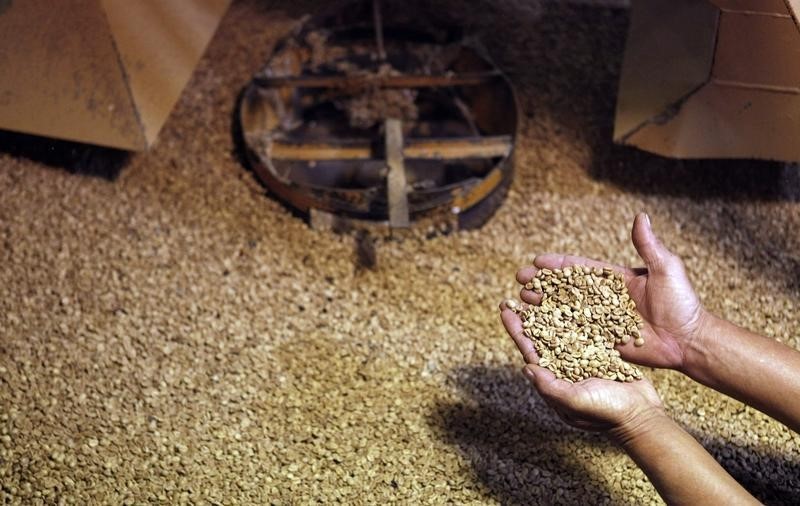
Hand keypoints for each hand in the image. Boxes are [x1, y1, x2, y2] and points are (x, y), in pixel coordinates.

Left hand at [501, 307, 663, 435]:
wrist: (641, 415)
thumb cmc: (606, 413)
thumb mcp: (574, 401)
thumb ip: (550, 387)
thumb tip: (526, 368)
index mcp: (553, 379)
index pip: (530, 350)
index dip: (517, 329)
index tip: (505, 308)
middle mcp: (565, 368)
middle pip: (542, 336)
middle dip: (529, 316)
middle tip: (518, 293)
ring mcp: (583, 360)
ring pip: (563, 331)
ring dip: (551, 312)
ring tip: (542, 292)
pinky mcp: (601, 354)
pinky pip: (586, 332)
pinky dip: (578, 316)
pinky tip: (572, 300)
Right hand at [516, 213, 706, 371]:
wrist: (690, 341)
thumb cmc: (682, 304)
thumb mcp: (666, 269)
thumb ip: (649, 246)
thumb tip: (641, 216)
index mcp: (615, 279)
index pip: (580, 268)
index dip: (558, 265)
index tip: (537, 261)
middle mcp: (604, 299)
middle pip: (566, 289)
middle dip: (541, 284)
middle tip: (520, 280)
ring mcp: (602, 321)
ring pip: (565, 311)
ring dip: (542, 306)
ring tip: (520, 301)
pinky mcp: (603, 341)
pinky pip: (576, 336)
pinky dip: (555, 332)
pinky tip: (535, 329)